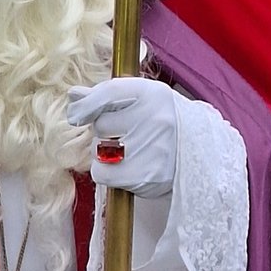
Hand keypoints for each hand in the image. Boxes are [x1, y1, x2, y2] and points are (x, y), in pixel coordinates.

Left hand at [66, 77, 177, 198]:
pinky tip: (125, 166)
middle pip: (100, 123)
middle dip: (103, 129)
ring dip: (103, 151)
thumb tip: (73, 96)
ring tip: (127, 149)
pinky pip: (102, 173)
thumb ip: (104, 95)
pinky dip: (107, 171)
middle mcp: (156, 119)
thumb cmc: (160, 120)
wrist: (197, 152)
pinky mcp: (147, 178)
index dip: (86, 104)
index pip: (109, 92)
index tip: (76, 114)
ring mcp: (153, 150)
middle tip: (124, 132)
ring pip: (98, 149)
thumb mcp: (139, 97)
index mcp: (153, 94)